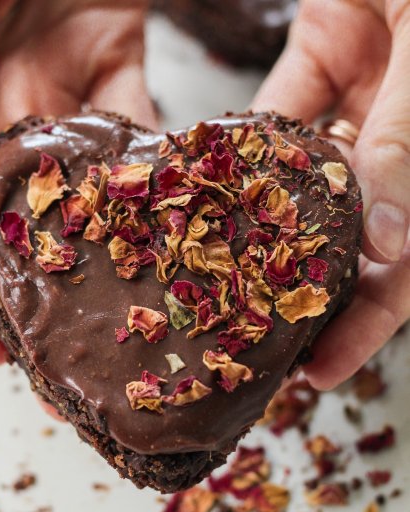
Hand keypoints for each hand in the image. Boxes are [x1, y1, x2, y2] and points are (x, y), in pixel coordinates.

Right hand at [0, 0, 155, 363]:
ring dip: (96, 241)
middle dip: (29, 285)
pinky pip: (128, 135)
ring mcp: (47, 96)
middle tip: (64, 347)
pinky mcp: (107, 68)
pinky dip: (147, 174)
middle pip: (0, 220)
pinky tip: (169, 213)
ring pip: (70, 188)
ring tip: (124, 302)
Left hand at [252, 0, 409, 388]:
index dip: (369, 324)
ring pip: (306, 177)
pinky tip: (205, 179)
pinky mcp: (321, 57)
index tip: (320, 372)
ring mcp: (358, 100)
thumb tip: (390, 246)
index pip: (404, 264)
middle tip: (248, 335)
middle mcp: (397, 138)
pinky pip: (276, 115)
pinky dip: (244, 144)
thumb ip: (404, 145)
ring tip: (215, 273)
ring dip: (262, 219)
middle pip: (348, 236)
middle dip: (301, 285)